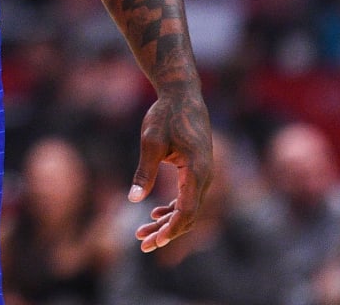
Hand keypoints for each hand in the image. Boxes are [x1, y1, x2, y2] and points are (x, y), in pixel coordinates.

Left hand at [129, 80, 212, 251]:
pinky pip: (189, 196)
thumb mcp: (151, 142)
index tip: (154, 241)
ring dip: (167, 221)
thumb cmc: (166, 115)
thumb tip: (133, 200)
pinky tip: (155, 213)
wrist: (182, 94)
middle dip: (166, 231)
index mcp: (197, 169)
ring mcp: (204, 173)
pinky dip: (173, 208)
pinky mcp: (198, 170)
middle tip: (143, 245)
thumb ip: (144, 172)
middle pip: (189, 214)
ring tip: (142, 233)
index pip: (187, 210)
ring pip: (188, 207)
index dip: (172, 229)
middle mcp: (205, 175)